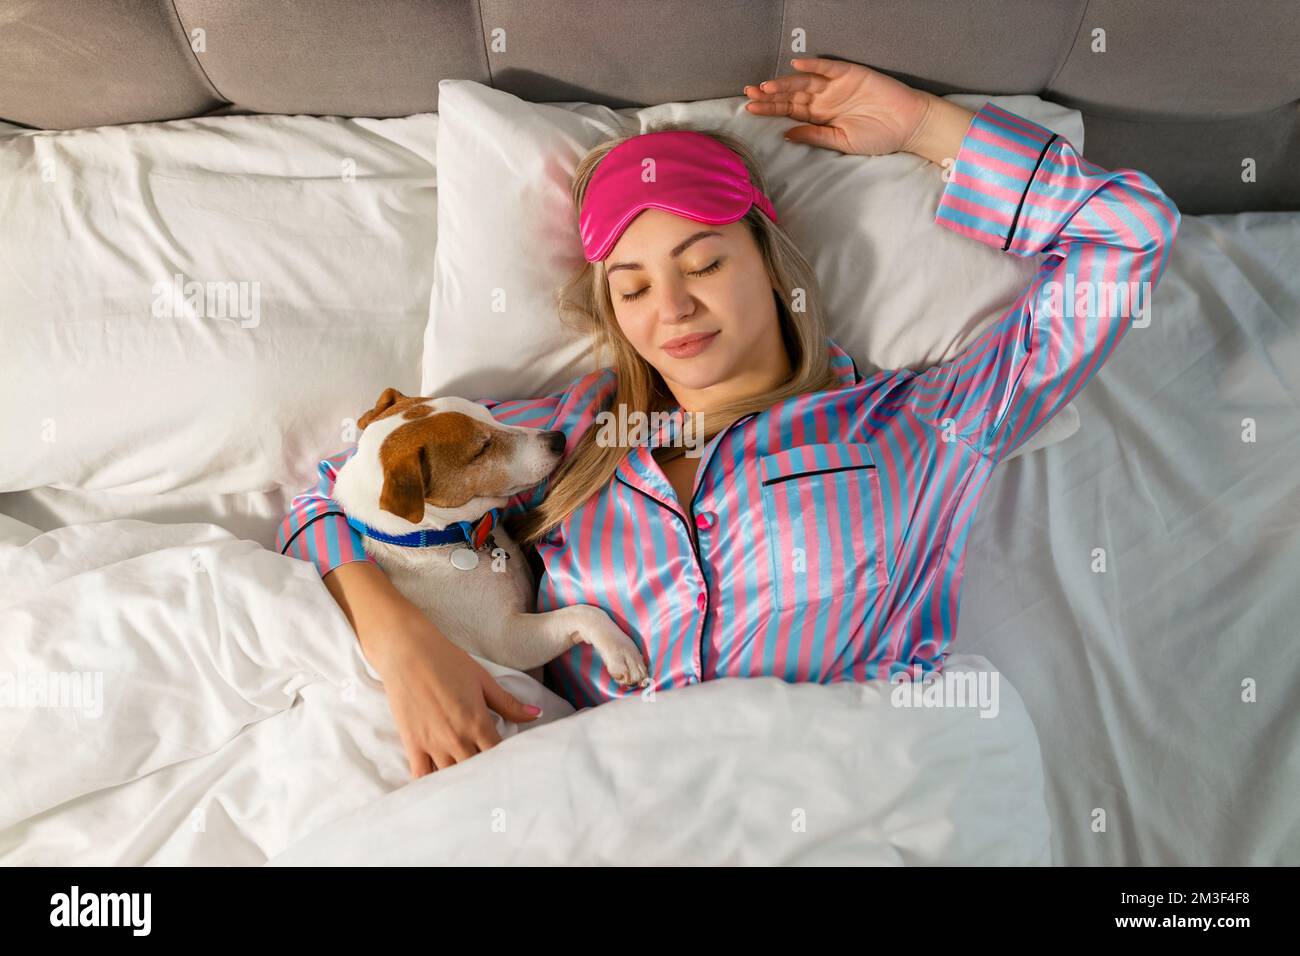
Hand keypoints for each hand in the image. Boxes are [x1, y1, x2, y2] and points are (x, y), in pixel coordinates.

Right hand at [367, 609, 542, 777]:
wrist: (408, 652)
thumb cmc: (448, 662)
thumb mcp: (483, 680)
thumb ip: (508, 703)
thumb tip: (536, 715)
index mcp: (477, 723)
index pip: (498, 757)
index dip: (506, 764)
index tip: (510, 767)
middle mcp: (457, 738)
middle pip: (477, 772)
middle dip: (486, 776)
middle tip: (492, 780)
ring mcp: (433, 744)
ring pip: (451, 778)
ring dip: (461, 782)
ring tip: (470, 785)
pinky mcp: (413, 744)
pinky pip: (422, 776)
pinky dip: (431, 784)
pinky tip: (440, 786)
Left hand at [744, 57, 972, 163]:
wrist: (908, 125)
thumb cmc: (879, 136)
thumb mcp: (842, 142)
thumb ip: (815, 136)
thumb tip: (786, 134)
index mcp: (821, 117)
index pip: (789, 111)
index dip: (770, 109)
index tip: (750, 110)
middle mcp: (825, 99)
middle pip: (792, 95)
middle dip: (770, 95)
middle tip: (749, 94)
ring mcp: (837, 85)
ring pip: (805, 82)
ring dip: (785, 83)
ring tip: (765, 86)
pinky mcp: (851, 74)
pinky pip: (829, 67)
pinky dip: (814, 65)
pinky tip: (797, 67)